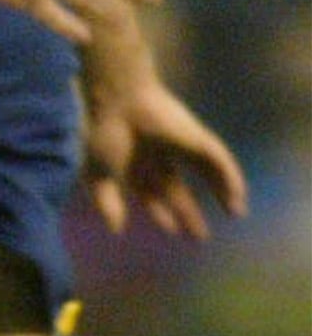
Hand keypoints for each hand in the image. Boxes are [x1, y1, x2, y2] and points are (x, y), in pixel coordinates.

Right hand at [83, 77, 248, 238]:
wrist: (119, 99)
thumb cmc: (104, 134)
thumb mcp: (97, 173)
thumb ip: (106, 201)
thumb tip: (116, 230)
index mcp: (133, 163)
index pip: (150, 192)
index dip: (160, 211)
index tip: (172, 229)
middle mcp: (158, 156)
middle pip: (177, 188)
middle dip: (188, 211)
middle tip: (200, 236)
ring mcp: (180, 146)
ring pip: (204, 172)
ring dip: (220, 192)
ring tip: (236, 212)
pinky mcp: (197, 138)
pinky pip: (220, 161)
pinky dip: (231, 179)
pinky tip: (237, 197)